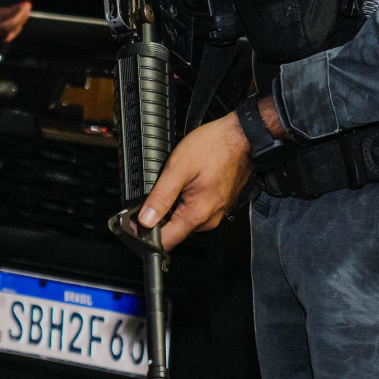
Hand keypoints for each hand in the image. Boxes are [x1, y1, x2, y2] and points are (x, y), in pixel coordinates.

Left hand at [135, 112, 252, 250]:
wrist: (242, 137)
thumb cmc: (214, 147)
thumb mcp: (178, 168)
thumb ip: (160, 197)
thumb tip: (145, 220)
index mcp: (196, 214)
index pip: (166, 242)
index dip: (146, 235)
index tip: (136, 224)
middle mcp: (208, 219)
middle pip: (174, 231)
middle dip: (160, 217)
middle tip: (155, 193)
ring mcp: (215, 212)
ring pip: (185, 219)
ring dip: (174, 206)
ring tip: (174, 183)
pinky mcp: (219, 204)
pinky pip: (196, 210)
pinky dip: (186, 200)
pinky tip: (187, 182)